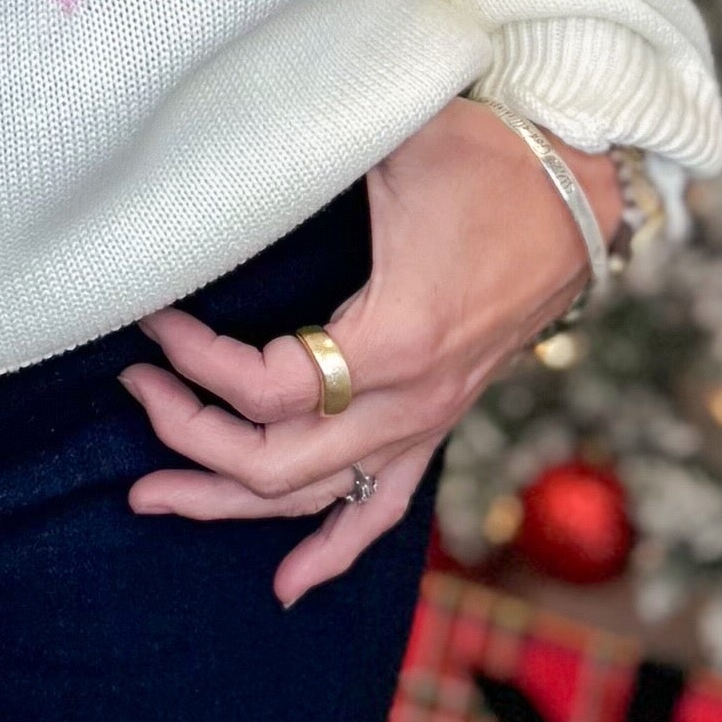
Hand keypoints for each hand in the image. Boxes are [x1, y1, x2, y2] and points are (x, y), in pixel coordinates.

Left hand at [120, 99, 613, 605]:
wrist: (588, 192)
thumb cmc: (489, 158)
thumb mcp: (396, 142)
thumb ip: (312, 148)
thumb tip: (232, 136)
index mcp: (397, 338)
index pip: (264, 385)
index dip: (194, 358)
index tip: (152, 315)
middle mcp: (410, 400)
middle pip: (273, 462)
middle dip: (188, 437)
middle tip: (133, 390)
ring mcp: (427, 421)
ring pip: (314, 498)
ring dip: (228, 503)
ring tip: (152, 497)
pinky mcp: (439, 422)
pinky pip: (382, 509)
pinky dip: (331, 550)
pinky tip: (287, 585)